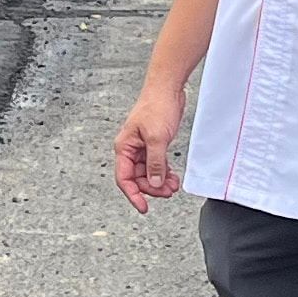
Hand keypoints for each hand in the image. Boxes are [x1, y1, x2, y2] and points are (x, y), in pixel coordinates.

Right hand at [114, 81, 188, 211]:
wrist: (167, 89)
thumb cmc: (157, 106)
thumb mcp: (157, 138)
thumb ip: (155, 163)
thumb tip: (154, 183)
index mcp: (124, 147)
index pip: (124, 178)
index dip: (133, 195)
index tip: (143, 207)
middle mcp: (131, 149)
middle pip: (138, 178)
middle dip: (152, 188)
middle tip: (168, 192)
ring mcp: (142, 147)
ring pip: (148, 173)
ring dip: (160, 182)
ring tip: (173, 186)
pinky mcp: (153, 144)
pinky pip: (156, 165)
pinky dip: (164, 173)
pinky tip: (173, 177)